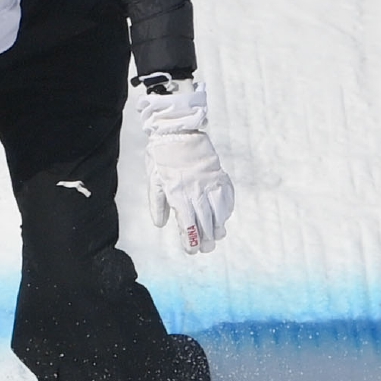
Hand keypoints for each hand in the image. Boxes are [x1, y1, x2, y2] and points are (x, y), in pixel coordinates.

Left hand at [136, 78, 233, 253]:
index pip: (187, 223)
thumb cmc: (161, 155)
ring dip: (219, 226)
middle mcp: (195, 190)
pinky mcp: (218, 174)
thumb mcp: (154, 179)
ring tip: (218, 236)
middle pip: (205, 220)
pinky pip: (227, 195)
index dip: (191, 240)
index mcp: (177, 193)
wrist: (177, 129)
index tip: (192, 250)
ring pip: (218, 210)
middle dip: (206, 238)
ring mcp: (209, 182)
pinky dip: (227, 208)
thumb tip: (161, 224)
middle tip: (207, 249)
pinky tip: (225, 216)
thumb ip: (157, 203)